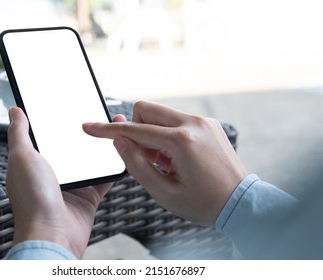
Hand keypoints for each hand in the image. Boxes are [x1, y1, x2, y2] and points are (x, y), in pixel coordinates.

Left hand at [6, 107, 125, 257]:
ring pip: (92, 159)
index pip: (51, 134)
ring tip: (115, 127)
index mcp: (37, 162)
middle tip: (100, 113)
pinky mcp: (90, 194)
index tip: (74, 103)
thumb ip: (19, 133)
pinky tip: (123, 150)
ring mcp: (74, 183)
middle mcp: (56, 172)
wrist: (52, 233)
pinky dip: (115, 165)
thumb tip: (14, 110)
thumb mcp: (21, 157)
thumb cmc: (32, 198)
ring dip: (103, 145)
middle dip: (88, 129)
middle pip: (75, 145)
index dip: (62, 119)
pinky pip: (106, 176)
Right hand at [83, 101, 247, 225]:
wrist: (241, 203)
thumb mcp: (164, 192)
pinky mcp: (206, 123)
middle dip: (135, 130)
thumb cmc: (205, 203)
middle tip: (145, 157)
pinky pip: (175, 119)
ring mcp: (202, 121)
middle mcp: (193, 123)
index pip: (134, 130)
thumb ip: (137, 164)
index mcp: (182, 141)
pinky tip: (175, 156)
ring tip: (164, 161)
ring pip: (160, 113)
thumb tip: (119, 141)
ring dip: (151, 133)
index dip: (107, 130)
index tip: (88, 127)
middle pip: (146, 109)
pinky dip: (166, 133)